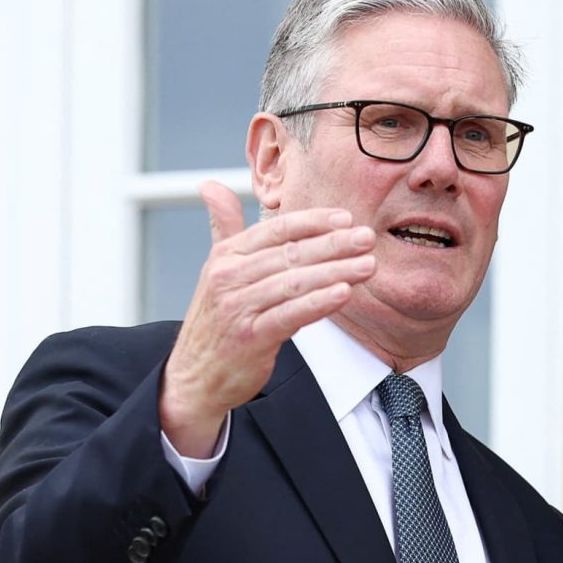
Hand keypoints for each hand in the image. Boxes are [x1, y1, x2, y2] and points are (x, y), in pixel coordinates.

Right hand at [160, 181, 375, 456]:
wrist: (194, 377)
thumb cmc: (216, 320)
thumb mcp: (216, 269)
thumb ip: (223, 228)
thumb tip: (212, 186)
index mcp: (226, 256)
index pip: (276, 230)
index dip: (313, 222)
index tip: (346, 218)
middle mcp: (228, 277)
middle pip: (290, 253)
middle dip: (334, 244)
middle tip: (367, 238)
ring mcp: (237, 307)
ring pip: (295, 282)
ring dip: (336, 272)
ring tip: (368, 265)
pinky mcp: (249, 337)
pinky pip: (290, 314)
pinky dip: (318, 303)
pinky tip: (344, 294)